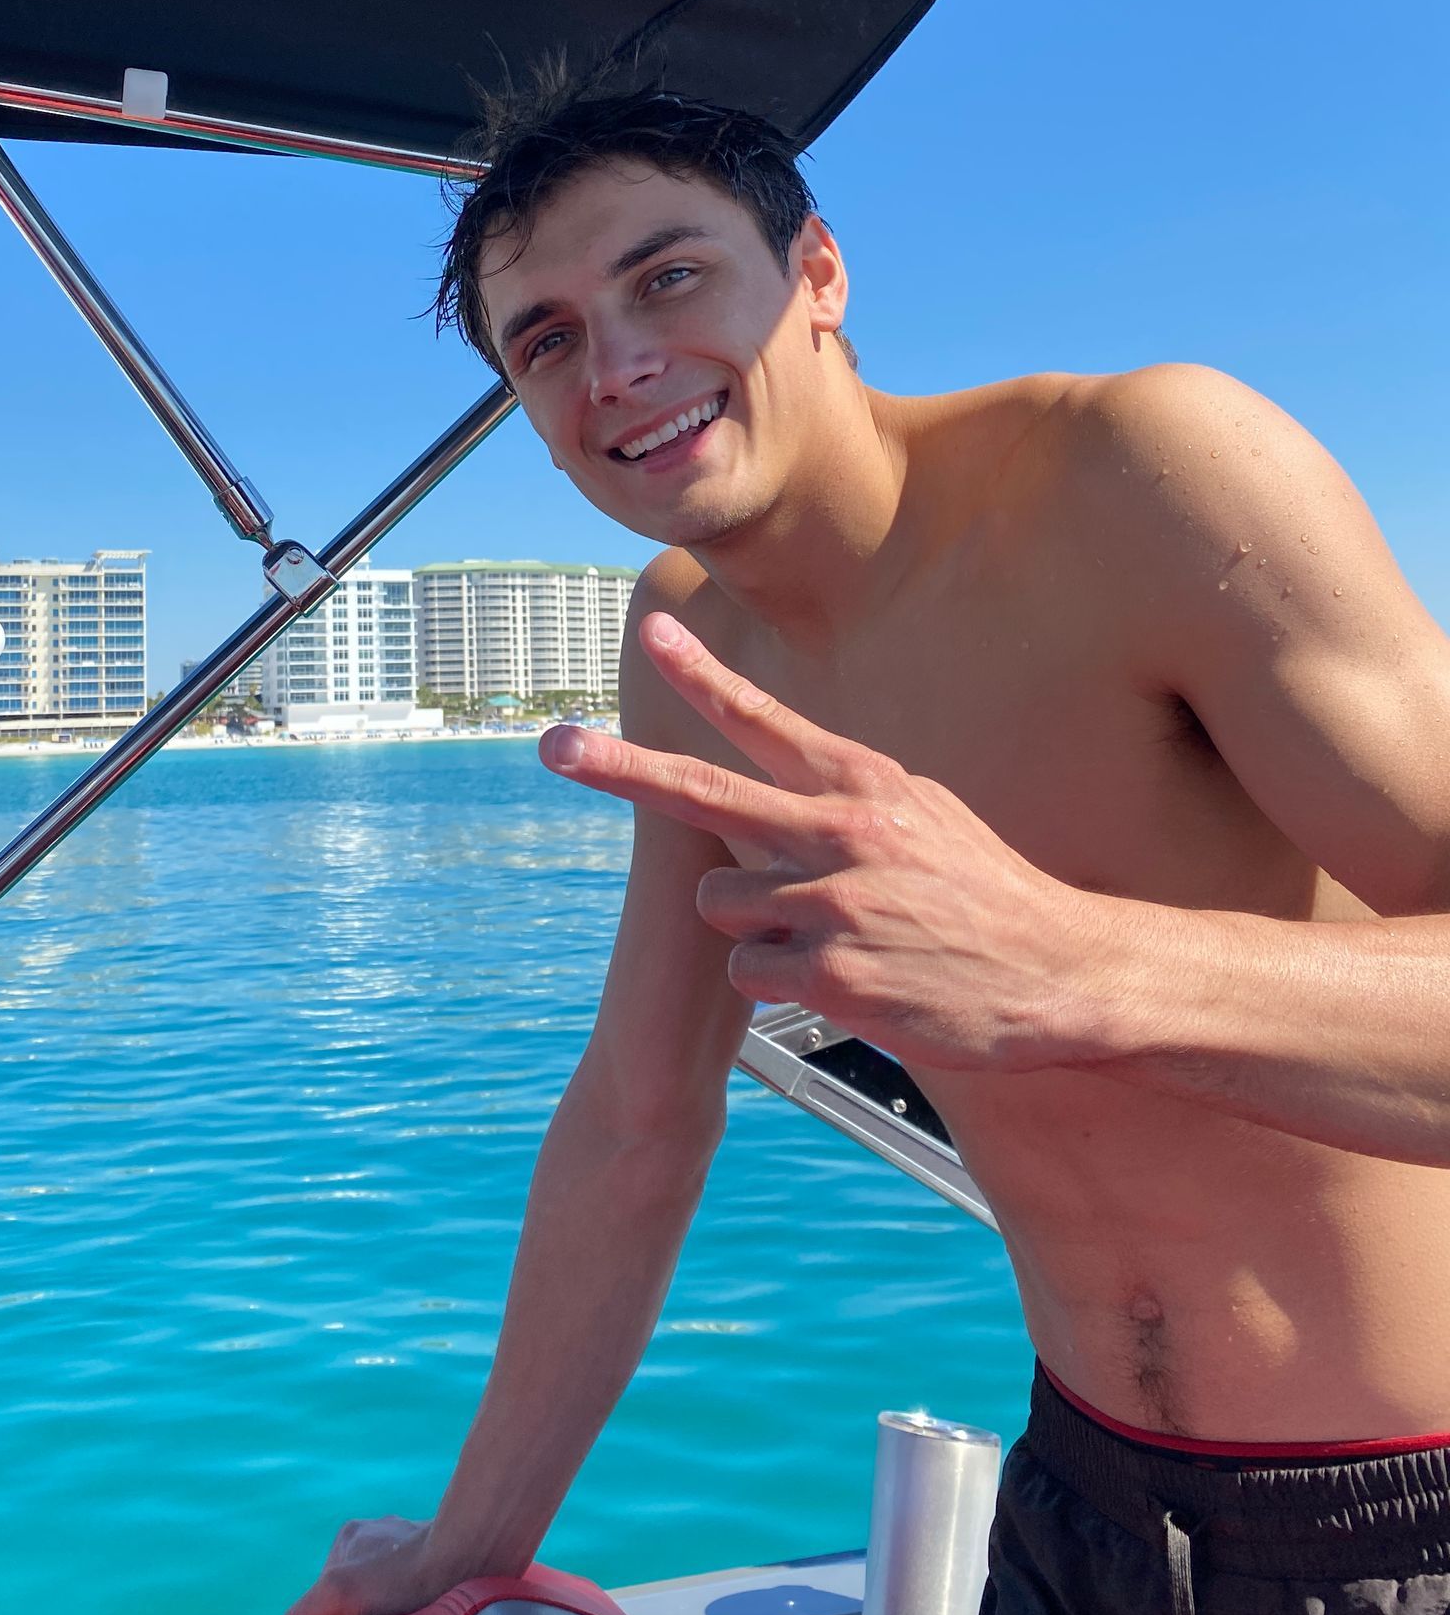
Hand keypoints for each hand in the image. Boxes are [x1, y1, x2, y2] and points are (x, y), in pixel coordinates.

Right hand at [280, 1515, 462, 1614]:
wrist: (471, 1557)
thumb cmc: (403, 1576)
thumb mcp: (337, 1592)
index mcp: (349, 1540)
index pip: (323, 1608)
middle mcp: (377, 1542)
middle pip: (350, 1609)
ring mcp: (410, 1554)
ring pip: (378, 1608)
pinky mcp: (438, 1568)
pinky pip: (407, 1606)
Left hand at [540, 614, 1118, 1074]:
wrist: (1061, 975)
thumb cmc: (987, 896)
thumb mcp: (925, 816)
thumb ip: (845, 797)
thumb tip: (774, 780)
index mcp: (864, 784)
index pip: (767, 718)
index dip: (704, 676)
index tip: (655, 632)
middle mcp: (841, 831)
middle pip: (703, 792)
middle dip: (619, 767)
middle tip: (552, 746)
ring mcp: (834, 902)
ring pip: (721, 903)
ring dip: (754, 925)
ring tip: (831, 937)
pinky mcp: (831, 974)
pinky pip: (751, 970)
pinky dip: (780, 980)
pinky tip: (846, 982)